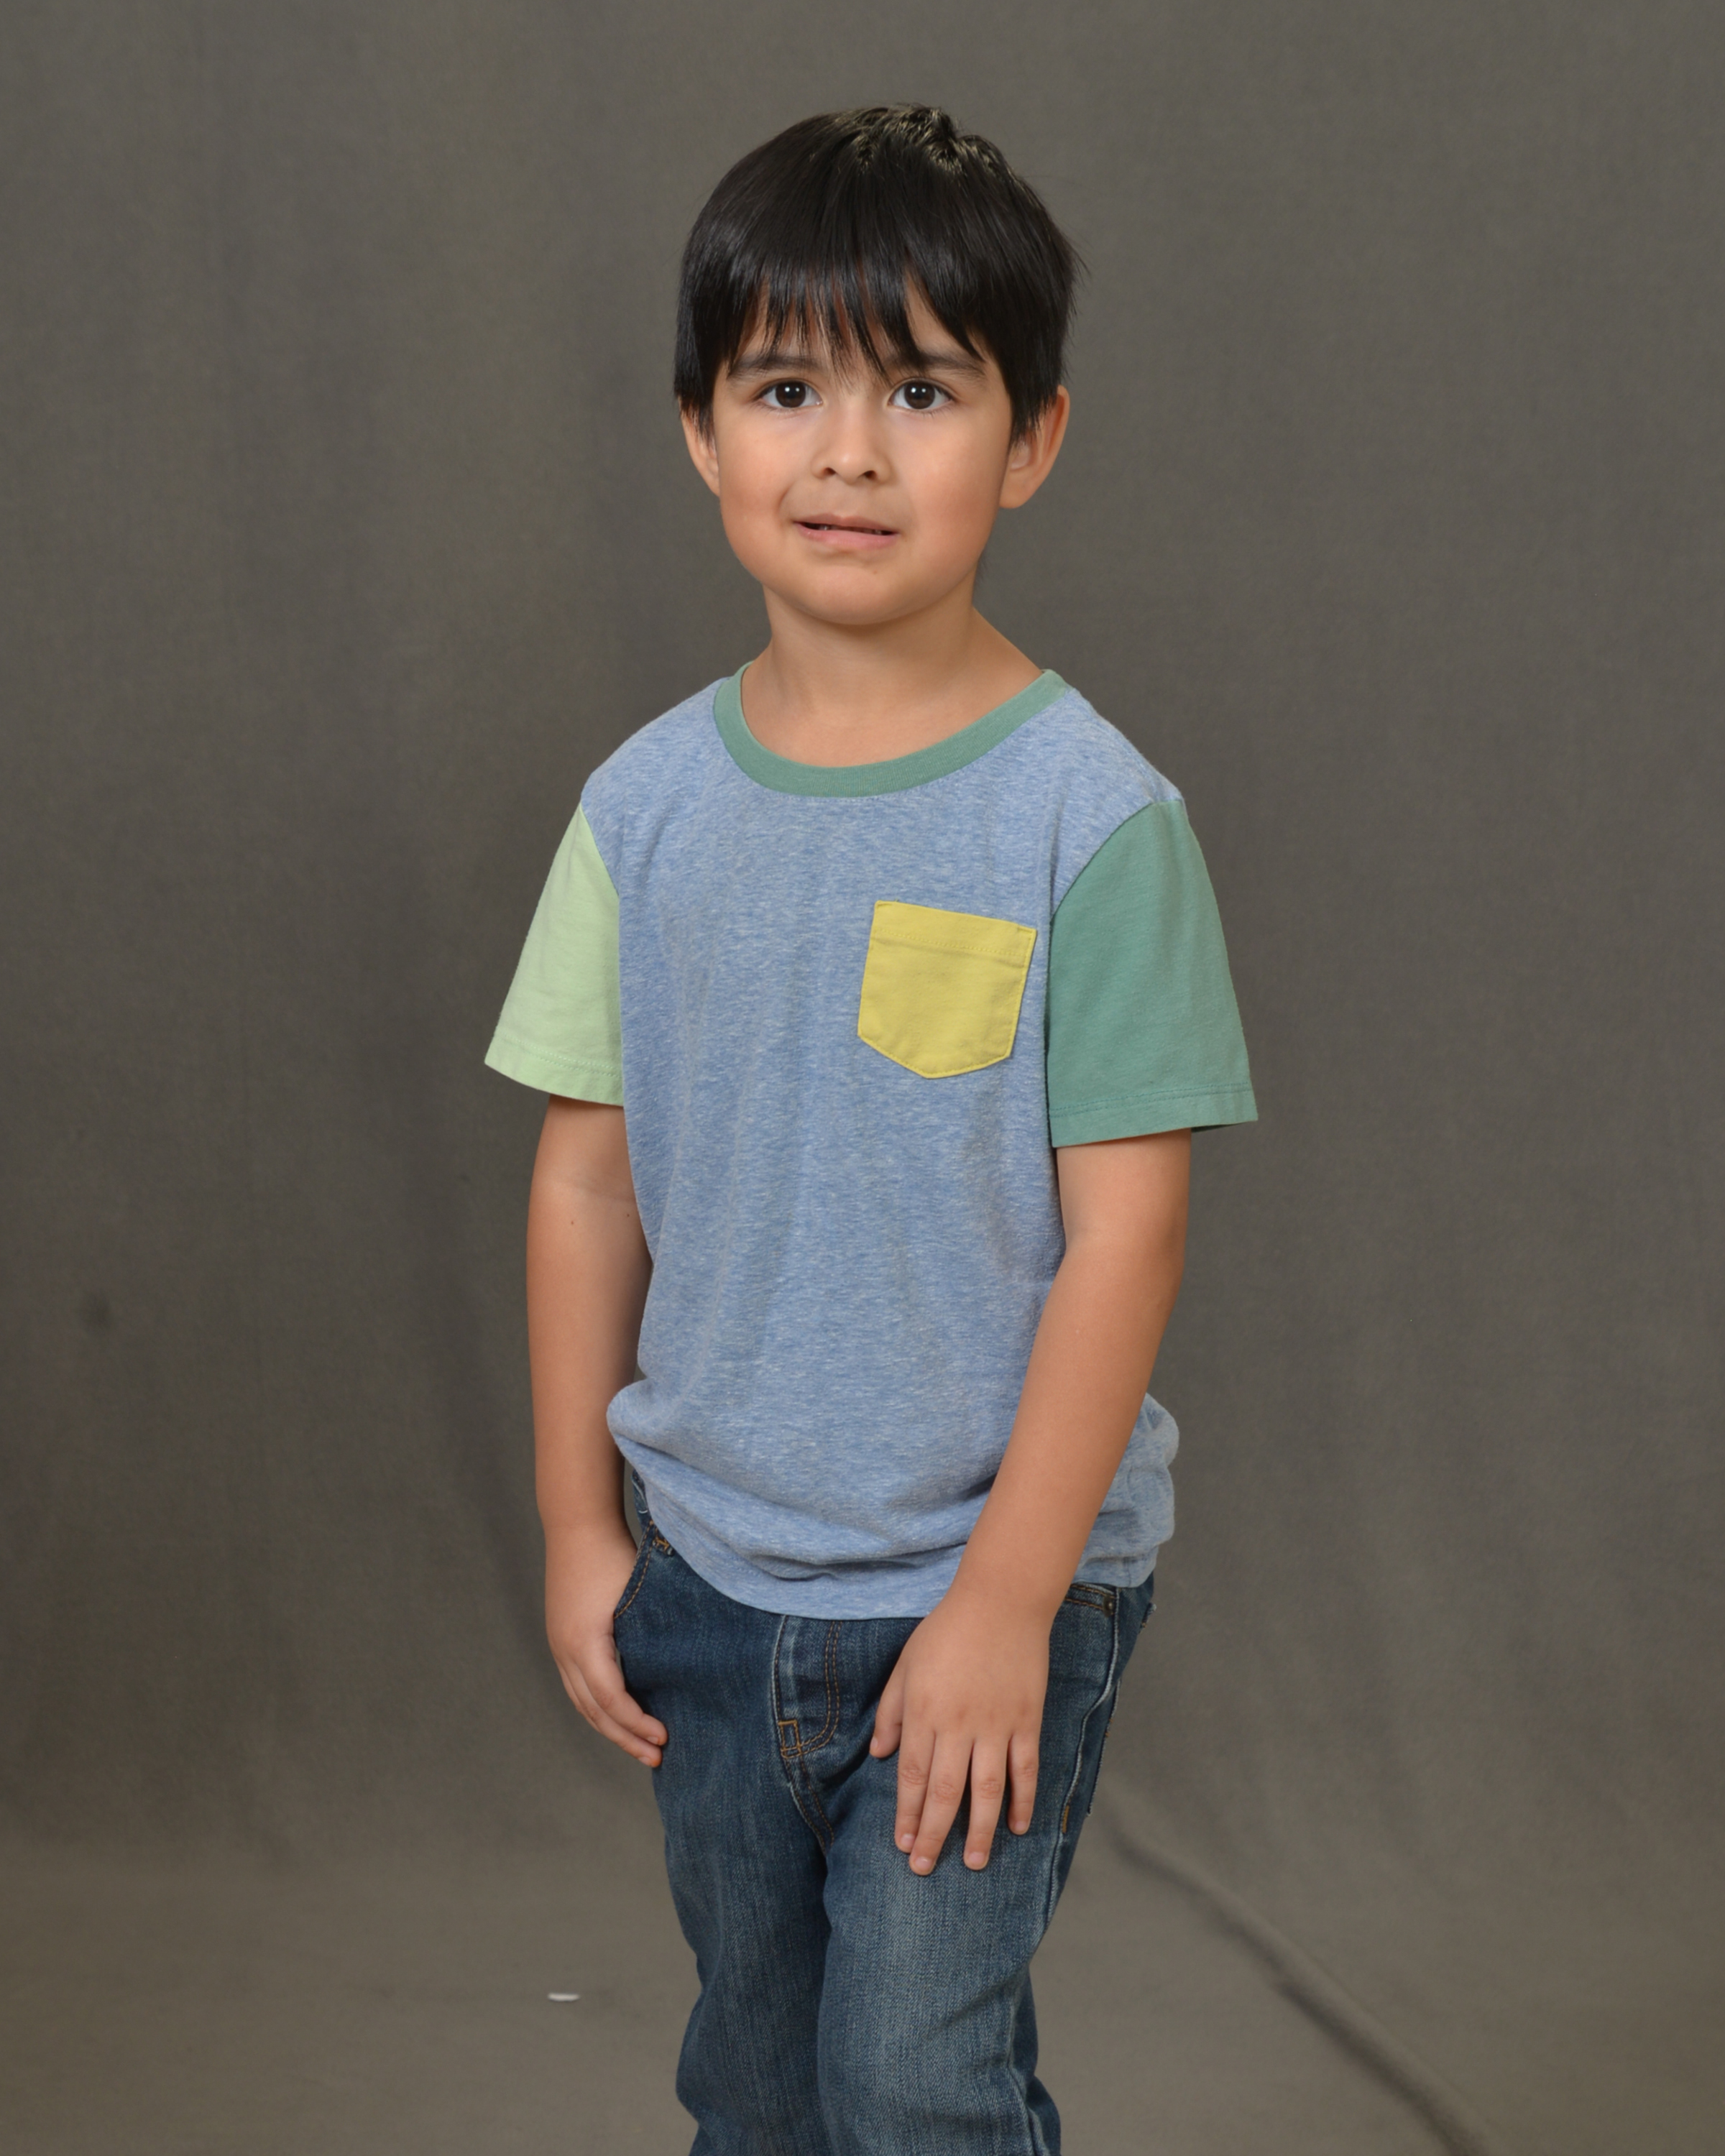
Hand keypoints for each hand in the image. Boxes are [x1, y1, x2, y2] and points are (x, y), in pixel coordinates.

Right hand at [544, 1523, 667, 1766]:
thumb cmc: (614, 1555)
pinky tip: (619, 1716)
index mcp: (585, 1642)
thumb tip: (683, 1671)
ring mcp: (559, 1646)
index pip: (612, 1699)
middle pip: (594, 1711)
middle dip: (625, 1738)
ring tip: (639, 1747)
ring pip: (582, 1703)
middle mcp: (565, 1650)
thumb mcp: (637, 1596)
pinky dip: (598, 1708)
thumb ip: (652, 1635)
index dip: (637, 1723)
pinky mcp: (562, 1640)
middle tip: (656, 1758)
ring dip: (610, 1728)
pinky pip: (577, 1687)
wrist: (577, 1526)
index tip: (665, 1737)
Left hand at [869, 1584, 1048, 1872]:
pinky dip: (1023, 1801)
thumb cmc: (946, 1631)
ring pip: (987, 1790)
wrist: (1000, 1601)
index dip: (907, 1815)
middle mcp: (958, 1725)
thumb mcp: (906, 1665)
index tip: (903, 1845)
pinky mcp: (1027, 1720)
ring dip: (980, 1831)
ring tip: (975, 1862)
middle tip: (926, 1868)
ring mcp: (996, 1725)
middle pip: (944, 1792)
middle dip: (933, 1835)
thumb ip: (891, 1711)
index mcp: (924, 1712)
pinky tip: (1017, 1827)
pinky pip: (1025, 1769)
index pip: (913, 1777)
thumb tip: (879, 1755)